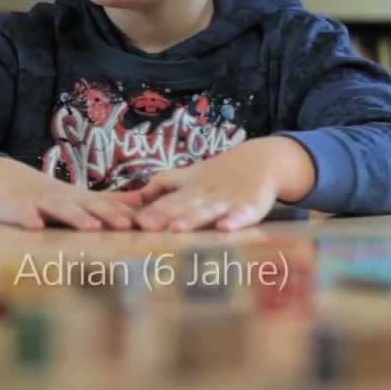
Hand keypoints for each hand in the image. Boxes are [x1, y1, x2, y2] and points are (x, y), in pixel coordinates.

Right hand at [0, 156, 145, 231]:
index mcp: (82, 200)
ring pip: (61, 209)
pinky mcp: (18, 208)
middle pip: (90, 206)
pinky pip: (23, 213)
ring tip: (91, 227)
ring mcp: (41, 203)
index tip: (150, 225)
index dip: (127, 215)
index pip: (109, 207)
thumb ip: (114, 202)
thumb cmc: (54, 198)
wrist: (9, 183)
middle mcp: (65, 200)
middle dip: (108, 215)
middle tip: (126, 226)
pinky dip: (29, 219)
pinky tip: (36, 227)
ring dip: (77, 217)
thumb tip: (147, 200)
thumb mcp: (85, 198)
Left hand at [133, 137, 313, 232]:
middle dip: (165, 216)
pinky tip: (225, 228)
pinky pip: (244, 215)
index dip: (152, 212)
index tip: (134, 223)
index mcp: (190, 190)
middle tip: (146, 226)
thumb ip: (161, 187)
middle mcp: (206, 195)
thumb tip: (130, 198)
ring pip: (209, 211)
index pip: (168, 202)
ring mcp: (229, 201)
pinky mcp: (252, 206)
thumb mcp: (188, 177)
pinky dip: (236, 221)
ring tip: (177, 228)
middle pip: (184, 206)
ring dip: (194, 219)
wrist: (261, 161)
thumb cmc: (217, 175)